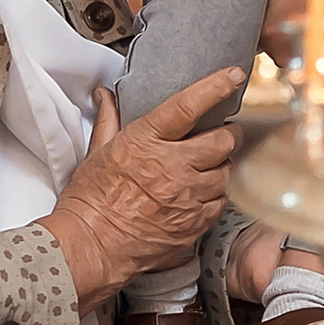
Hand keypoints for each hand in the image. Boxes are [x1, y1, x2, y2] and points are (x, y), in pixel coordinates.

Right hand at [40, 72, 242, 312]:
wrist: (92, 247)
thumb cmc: (90, 203)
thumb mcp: (96, 154)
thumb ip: (109, 121)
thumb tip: (106, 97)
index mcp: (146, 141)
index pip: (189, 105)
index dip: (216, 87)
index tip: (233, 76)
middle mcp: (173, 166)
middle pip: (222, 140)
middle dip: (228, 133)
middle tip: (223, 133)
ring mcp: (188, 196)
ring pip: (226, 171)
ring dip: (222, 166)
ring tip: (208, 167)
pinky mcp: (195, 222)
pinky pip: (220, 202)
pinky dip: (215, 195)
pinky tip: (201, 194)